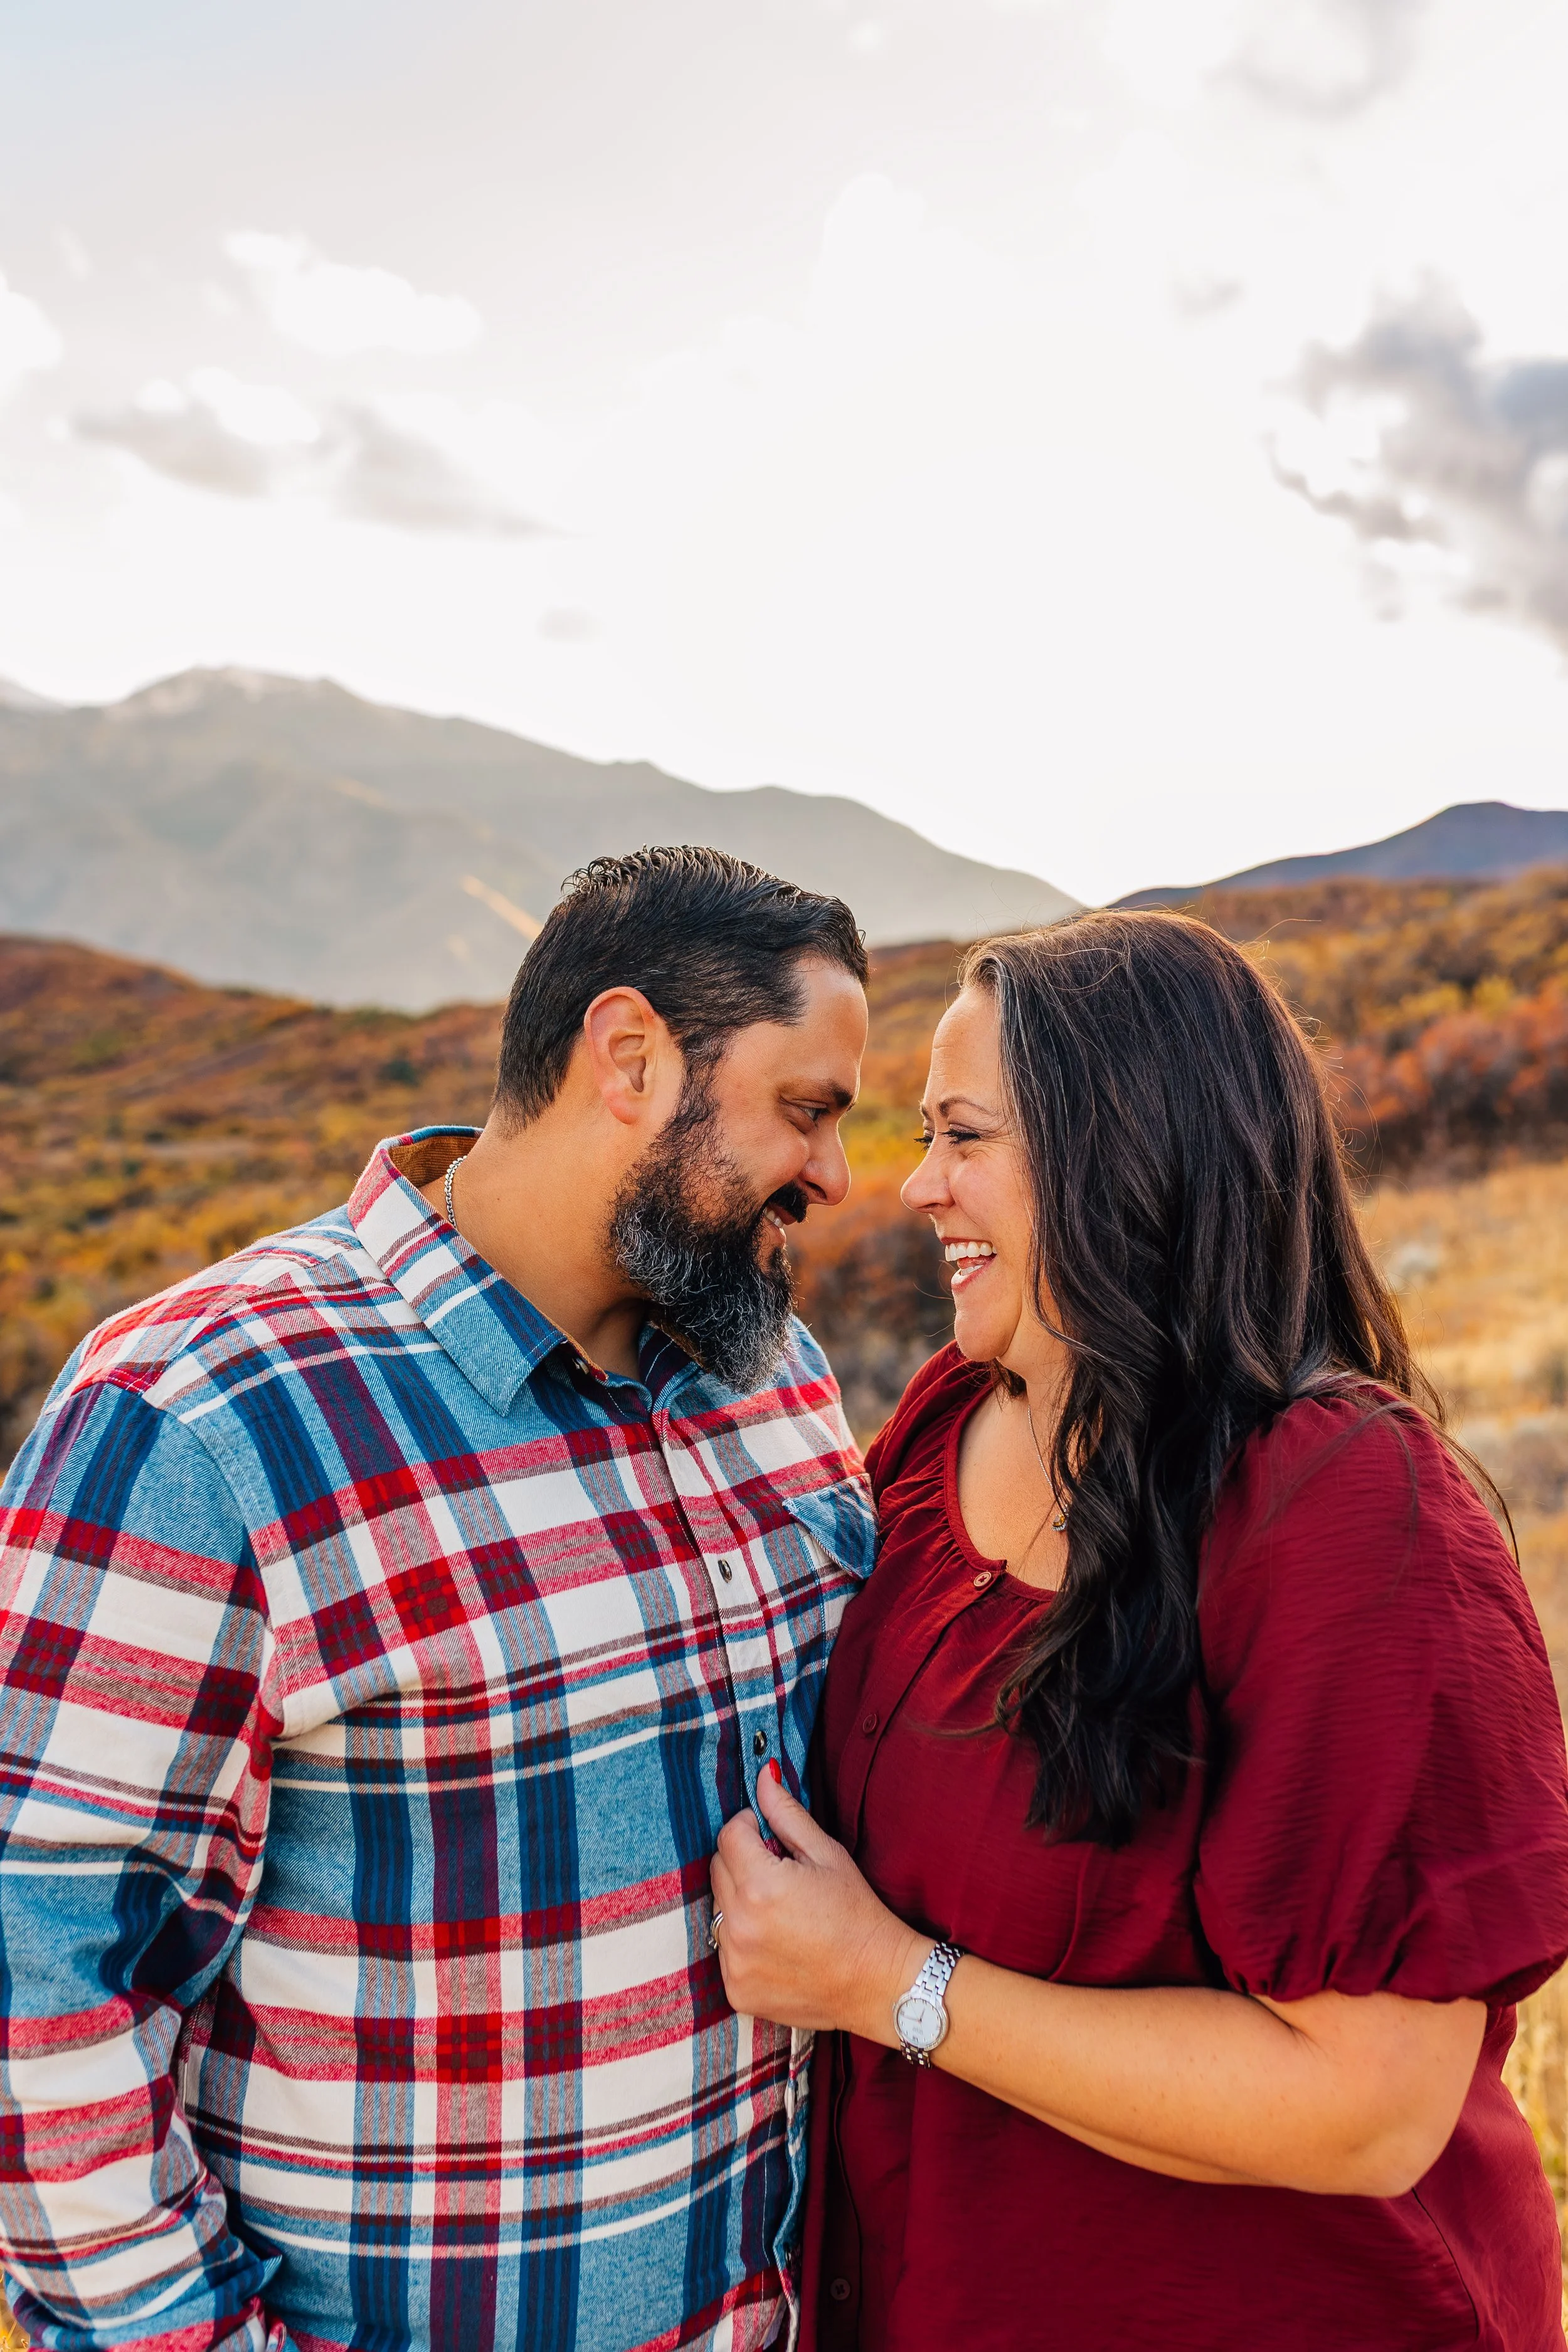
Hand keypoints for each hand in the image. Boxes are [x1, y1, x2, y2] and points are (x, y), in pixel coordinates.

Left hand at [709, 1766, 926, 2039]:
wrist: (878, 1984)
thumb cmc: (858, 1914)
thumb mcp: (827, 1855)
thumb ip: (787, 1814)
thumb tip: (763, 1775)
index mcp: (760, 1886)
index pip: (729, 1835)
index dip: (750, 1828)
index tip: (772, 1839)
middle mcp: (739, 1926)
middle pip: (718, 1870)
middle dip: (744, 1863)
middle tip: (783, 1876)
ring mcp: (734, 1963)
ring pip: (719, 1910)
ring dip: (742, 1903)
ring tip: (784, 1914)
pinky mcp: (736, 1990)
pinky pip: (725, 1950)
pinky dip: (745, 1942)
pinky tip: (780, 1945)